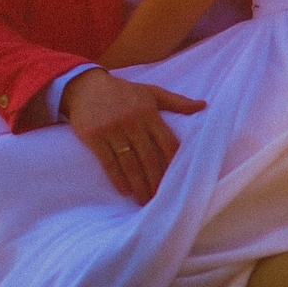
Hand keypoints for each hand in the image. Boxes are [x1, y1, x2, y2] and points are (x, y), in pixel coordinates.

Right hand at [61, 69, 204, 203]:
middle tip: (161, 199)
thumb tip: (203, 105)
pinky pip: (108, 162)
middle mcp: (132, 121)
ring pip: (129, 163)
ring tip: (144, 200)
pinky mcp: (94, 136)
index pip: (167, 142)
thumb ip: (176, 101)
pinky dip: (117, 178)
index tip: (178, 181)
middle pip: (149, 157)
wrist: (84, 86)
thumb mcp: (150, 92)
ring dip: (138, 185)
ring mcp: (112, 129)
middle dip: (156, 181)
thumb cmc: (122, 91)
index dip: (173, 163)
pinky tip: (125, 190)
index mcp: (148, 112)